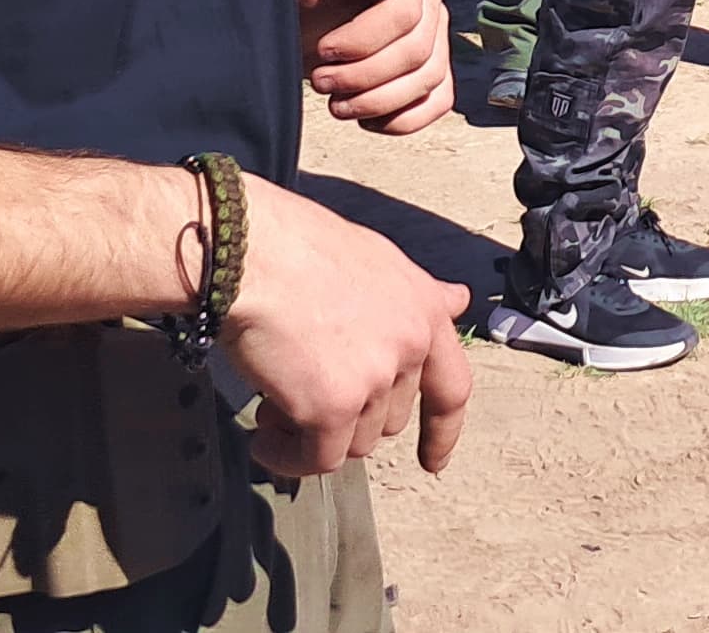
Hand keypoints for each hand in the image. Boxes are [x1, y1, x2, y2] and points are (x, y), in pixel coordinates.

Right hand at [220, 176, 473, 477]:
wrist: (250, 251)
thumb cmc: (295, 246)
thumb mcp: (374, 259)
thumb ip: (415, 294)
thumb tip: (458, 299)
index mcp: (424, 311)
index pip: (452, 387)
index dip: (442, 431)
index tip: (434, 461)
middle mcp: (410, 346)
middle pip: (387, 420)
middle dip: (345, 418)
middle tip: (296, 396)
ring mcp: (375, 378)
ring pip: (352, 442)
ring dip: (311, 434)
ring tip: (271, 403)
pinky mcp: (333, 406)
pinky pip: (317, 458)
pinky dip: (287, 457)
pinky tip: (261, 437)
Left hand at [292, 0, 453, 135]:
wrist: (302, 23)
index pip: (406, 15)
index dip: (363, 41)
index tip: (324, 50)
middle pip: (417, 51)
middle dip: (363, 75)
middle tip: (322, 81)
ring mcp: (438, 34)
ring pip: (429, 79)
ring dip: (377, 101)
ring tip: (337, 103)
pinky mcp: (435, 71)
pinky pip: (438, 102)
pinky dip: (402, 119)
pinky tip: (365, 117)